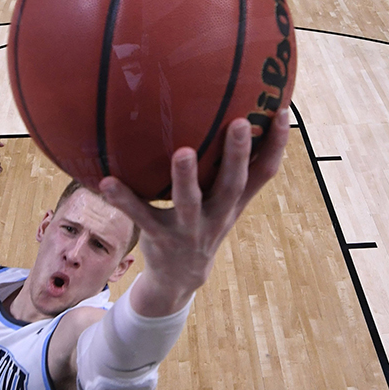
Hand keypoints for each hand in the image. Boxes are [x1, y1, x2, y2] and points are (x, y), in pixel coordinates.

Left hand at [100, 111, 289, 314]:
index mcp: (233, 203)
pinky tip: (106, 182)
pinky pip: (140, 216)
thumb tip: (231, 118)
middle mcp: (217, 215)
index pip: (263, 173)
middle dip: (237, 155)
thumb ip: (225, 170)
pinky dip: (123, 199)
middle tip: (239, 123)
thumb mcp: (221, 203)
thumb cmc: (202, 224)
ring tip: (182, 152)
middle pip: (232, 185)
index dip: (277, 146)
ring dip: (186, 177)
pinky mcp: (159, 237)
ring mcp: (188, 229)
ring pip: (189, 202)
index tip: (283, 111)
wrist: (180, 278)